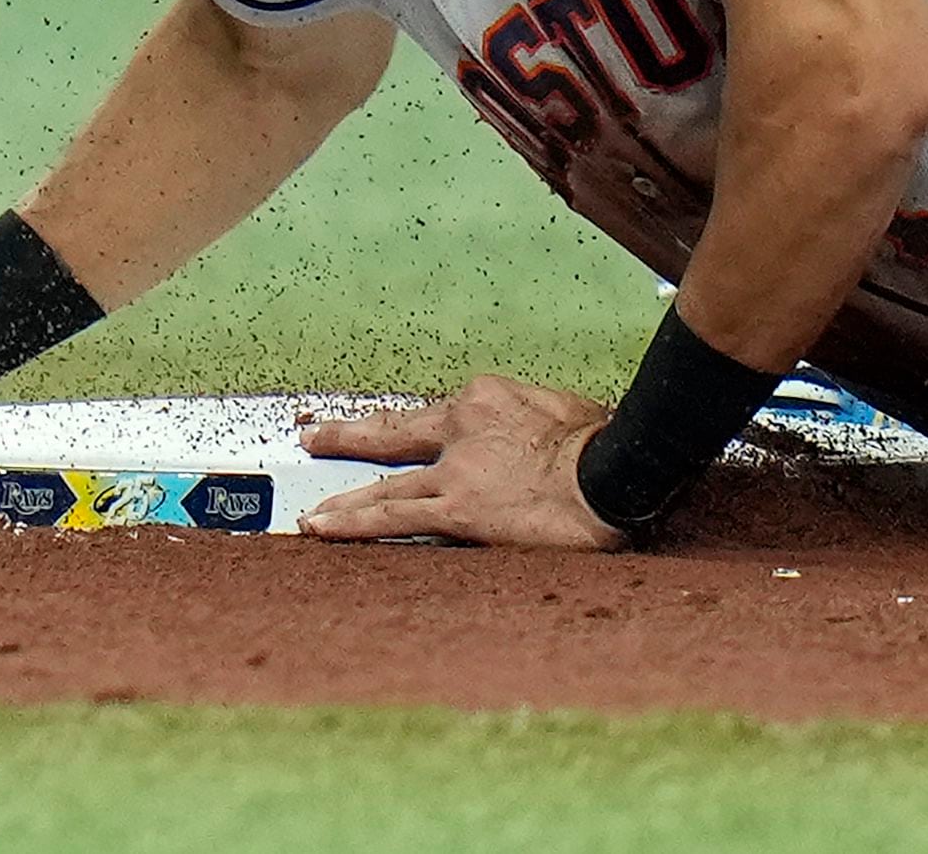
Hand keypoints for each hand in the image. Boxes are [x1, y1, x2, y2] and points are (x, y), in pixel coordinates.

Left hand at [298, 375, 621, 548]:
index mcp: (486, 400)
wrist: (615, 473)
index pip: (436, 418)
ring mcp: (454, 470)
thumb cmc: (602, 445)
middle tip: (316, 437)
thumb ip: (526, 423)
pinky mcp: (455, 509)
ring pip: (385, 483)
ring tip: (312, 509)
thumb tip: (528, 445)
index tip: (394, 433)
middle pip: (394, 434)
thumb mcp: (560, 413)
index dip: (411, 430)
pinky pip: (391, 516)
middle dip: (351, 437)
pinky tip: (324, 527)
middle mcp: (461, 429)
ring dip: (343, 495)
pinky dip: (353, 522)